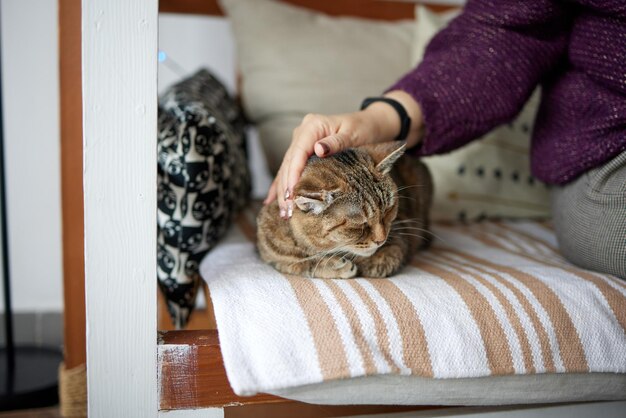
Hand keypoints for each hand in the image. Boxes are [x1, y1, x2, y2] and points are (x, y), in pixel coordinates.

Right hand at [264, 91, 423, 217]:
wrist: (370, 123)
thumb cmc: (364, 128)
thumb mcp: (353, 134)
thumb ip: (335, 142)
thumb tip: (318, 149)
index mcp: (313, 125)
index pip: (297, 153)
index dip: (292, 175)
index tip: (291, 194)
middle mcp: (302, 132)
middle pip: (288, 162)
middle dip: (286, 188)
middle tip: (287, 211)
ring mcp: (301, 141)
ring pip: (286, 168)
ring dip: (283, 191)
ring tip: (284, 212)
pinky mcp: (303, 150)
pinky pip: (289, 168)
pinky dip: (281, 184)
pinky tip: (271, 200)